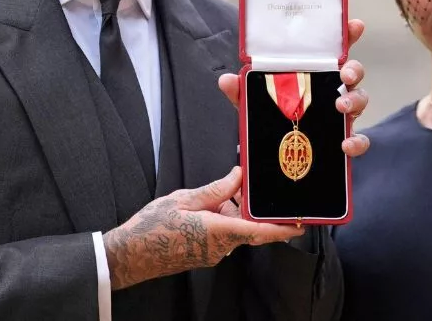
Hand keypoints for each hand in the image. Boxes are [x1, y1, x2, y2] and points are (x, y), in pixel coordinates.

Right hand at [103, 166, 303, 289]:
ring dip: (233, 212)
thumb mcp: (183, 199)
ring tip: (220, 191)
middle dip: (251, 207)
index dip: (283, 229)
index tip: (301, 225)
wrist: (130, 254)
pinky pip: (223, 235)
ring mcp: (212, 253)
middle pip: (248, 226)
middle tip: (249, 186)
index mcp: (218, 231)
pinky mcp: (204, 254)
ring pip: (235, 229)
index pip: (259, 231)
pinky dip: (222, 219)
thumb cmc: (152, 227)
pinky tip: (209, 206)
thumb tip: (238, 177)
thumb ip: (216, 189)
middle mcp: (220, 247)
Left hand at [218, 19, 370, 156]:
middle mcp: (332, 88)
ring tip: (341, 107)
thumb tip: (226, 80)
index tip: (355, 25)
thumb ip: (242, 90)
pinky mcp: (344, 136)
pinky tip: (345, 144)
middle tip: (344, 75)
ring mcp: (342, 112)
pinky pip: (359, 138)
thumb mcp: (255, 100)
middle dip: (354, 69)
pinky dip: (357, 141)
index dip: (347, 35)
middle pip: (353, 71)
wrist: (277, 149)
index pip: (335, 48)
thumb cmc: (273, 114)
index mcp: (315, 72)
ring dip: (355, 100)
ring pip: (360, 99)